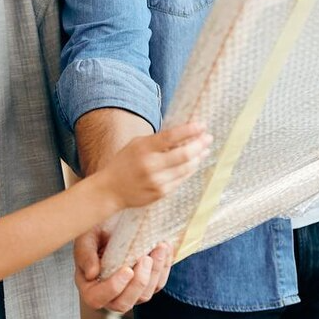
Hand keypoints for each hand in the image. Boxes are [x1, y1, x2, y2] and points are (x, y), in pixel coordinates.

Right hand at [76, 235, 171, 314]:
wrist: (114, 222)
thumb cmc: (96, 230)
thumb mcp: (86, 236)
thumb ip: (84, 253)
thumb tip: (92, 274)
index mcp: (89, 285)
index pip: (96, 299)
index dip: (113, 288)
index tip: (127, 270)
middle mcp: (109, 294)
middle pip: (123, 304)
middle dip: (138, 283)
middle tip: (145, 259)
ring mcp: (129, 292)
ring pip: (144, 296)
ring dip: (155, 273)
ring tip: (159, 248)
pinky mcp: (146, 286)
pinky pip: (157, 285)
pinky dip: (164, 268)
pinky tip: (166, 248)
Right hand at [96, 122, 210, 208]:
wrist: (110, 190)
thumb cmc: (124, 163)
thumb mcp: (136, 145)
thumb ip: (157, 141)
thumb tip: (184, 135)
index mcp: (143, 148)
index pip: (171, 137)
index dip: (189, 130)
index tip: (202, 125)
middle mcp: (150, 165)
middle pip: (184, 154)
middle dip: (200, 144)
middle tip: (208, 138)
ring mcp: (156, 180)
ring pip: (186, 168)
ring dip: (198, 157)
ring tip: (204, 150)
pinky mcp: (161, 192)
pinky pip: (181, 179)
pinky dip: (189, 170)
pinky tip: (193, 163)